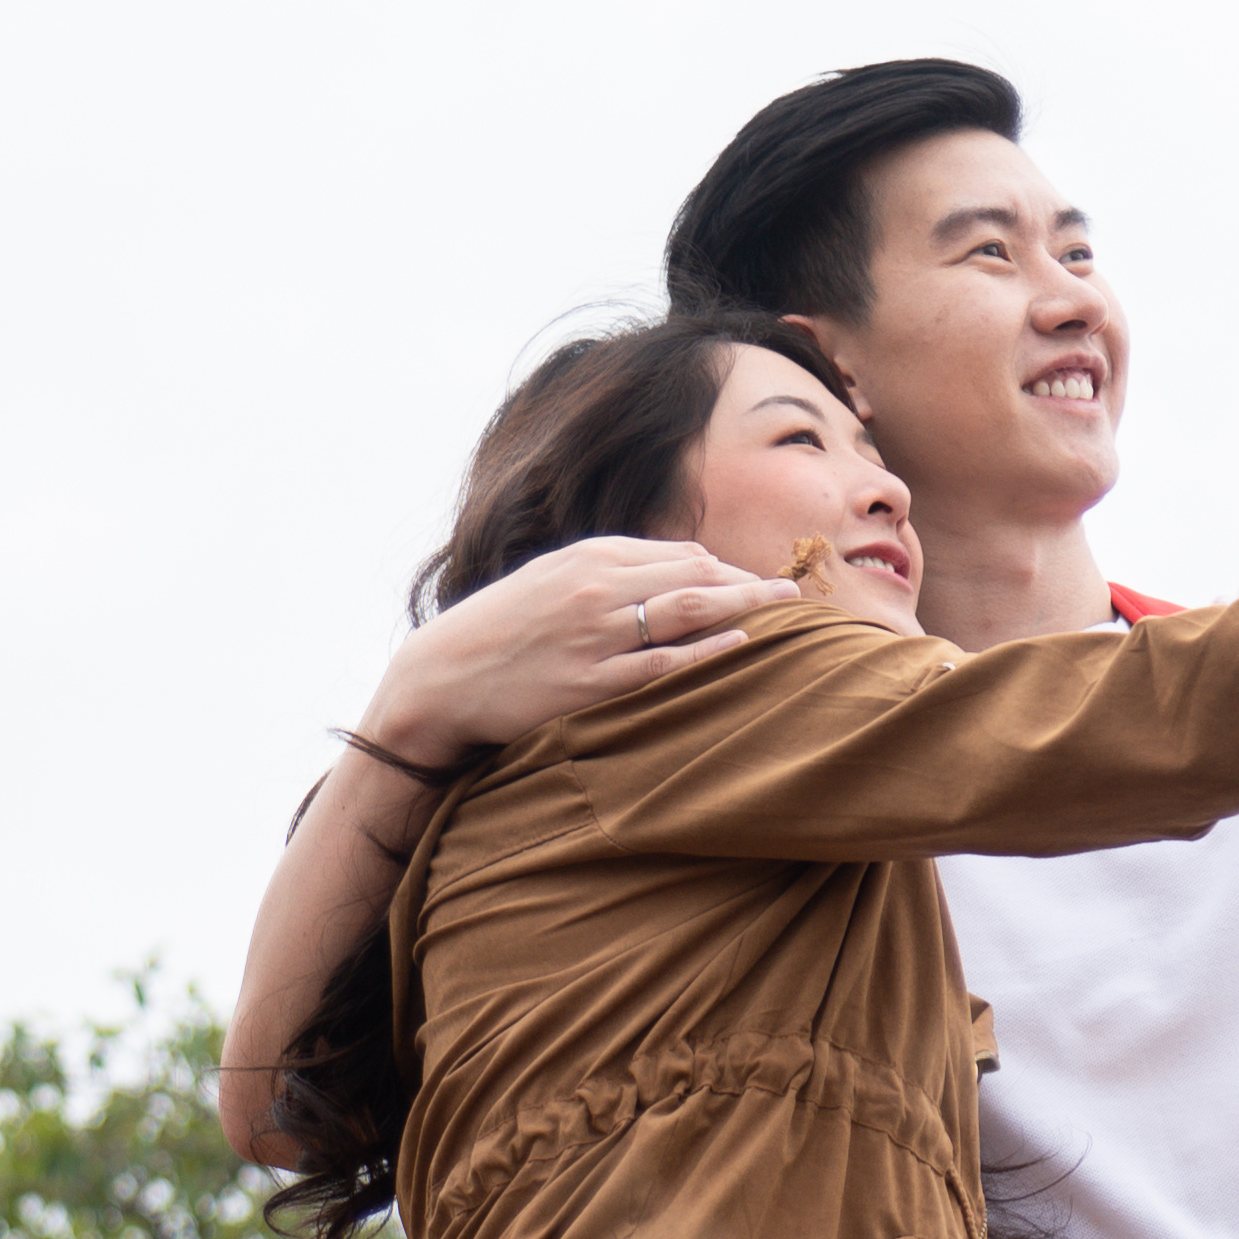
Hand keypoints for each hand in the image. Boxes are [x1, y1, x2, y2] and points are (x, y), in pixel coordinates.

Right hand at [356, 539, 804, 753]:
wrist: (443, 676)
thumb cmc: (504, 627)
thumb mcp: (554, 579)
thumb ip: (613, 570)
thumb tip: (683, 569)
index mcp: (590, 558)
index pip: (681, 555)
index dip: (729, 568)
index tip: (760, 581)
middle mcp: (597, 589)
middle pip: (694, 575)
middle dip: (750, 582)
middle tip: (796, 592)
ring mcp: (595, 636)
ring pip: (686, 612)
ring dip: (744, 607)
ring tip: (786, 611)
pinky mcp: (589, 683)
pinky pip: (660, 664)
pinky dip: (704, 651)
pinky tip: (739, 645)